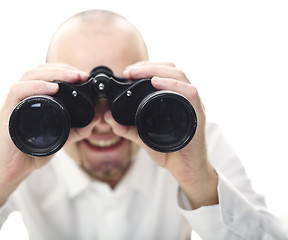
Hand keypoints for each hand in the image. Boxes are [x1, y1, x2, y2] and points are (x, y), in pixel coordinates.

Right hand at [0, 63, 95, 212]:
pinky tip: (52, 88)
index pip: (45, 74)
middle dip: (62, 69)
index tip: (83, 75)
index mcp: (31, 98)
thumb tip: (97, 117)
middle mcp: (20, 97)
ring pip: (29, 76)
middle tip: (81, 75)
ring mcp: (12, 103)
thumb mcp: (61, 137)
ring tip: (71, 78)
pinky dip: (36, 86)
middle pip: (38, 71)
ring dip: (52, 73)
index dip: (64, 70)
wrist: (12, 171)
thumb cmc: (32, 152)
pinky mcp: (6, 112)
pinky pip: (17, 91)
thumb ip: (77, 129)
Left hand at [104, 61, 217, 208]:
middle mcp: (185, 99)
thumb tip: (108, 117)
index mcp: (174, 99)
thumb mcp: (142, 137)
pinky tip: (157, 83)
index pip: (163, 73)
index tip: (127, 71)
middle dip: (148, 66)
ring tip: (137, 73)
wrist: (186, 171)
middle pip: (172, 69)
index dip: (146, 67)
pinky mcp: (197, 116)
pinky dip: (173, 85)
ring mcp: (192, 105)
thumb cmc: (169, 152)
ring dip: (157, 70)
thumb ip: (126, 127)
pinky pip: (190, 94)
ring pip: (180, 76)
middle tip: (129, 71)